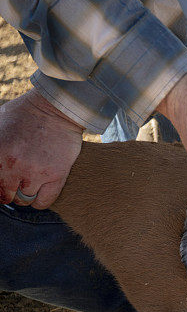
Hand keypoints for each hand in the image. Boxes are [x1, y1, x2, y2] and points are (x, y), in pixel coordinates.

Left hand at [0, 89, 82, 208]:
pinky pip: (43, 202)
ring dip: (24, 195)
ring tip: (27, 186)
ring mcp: (36, 172)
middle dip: (8, 193)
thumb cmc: (25, 114)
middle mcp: (14, 166)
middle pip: (6, 195)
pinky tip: (38, 195)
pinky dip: (38, 203)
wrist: (55, 109)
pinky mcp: (56, 175)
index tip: (1, 184)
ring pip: (24, 199)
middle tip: (13, 187)